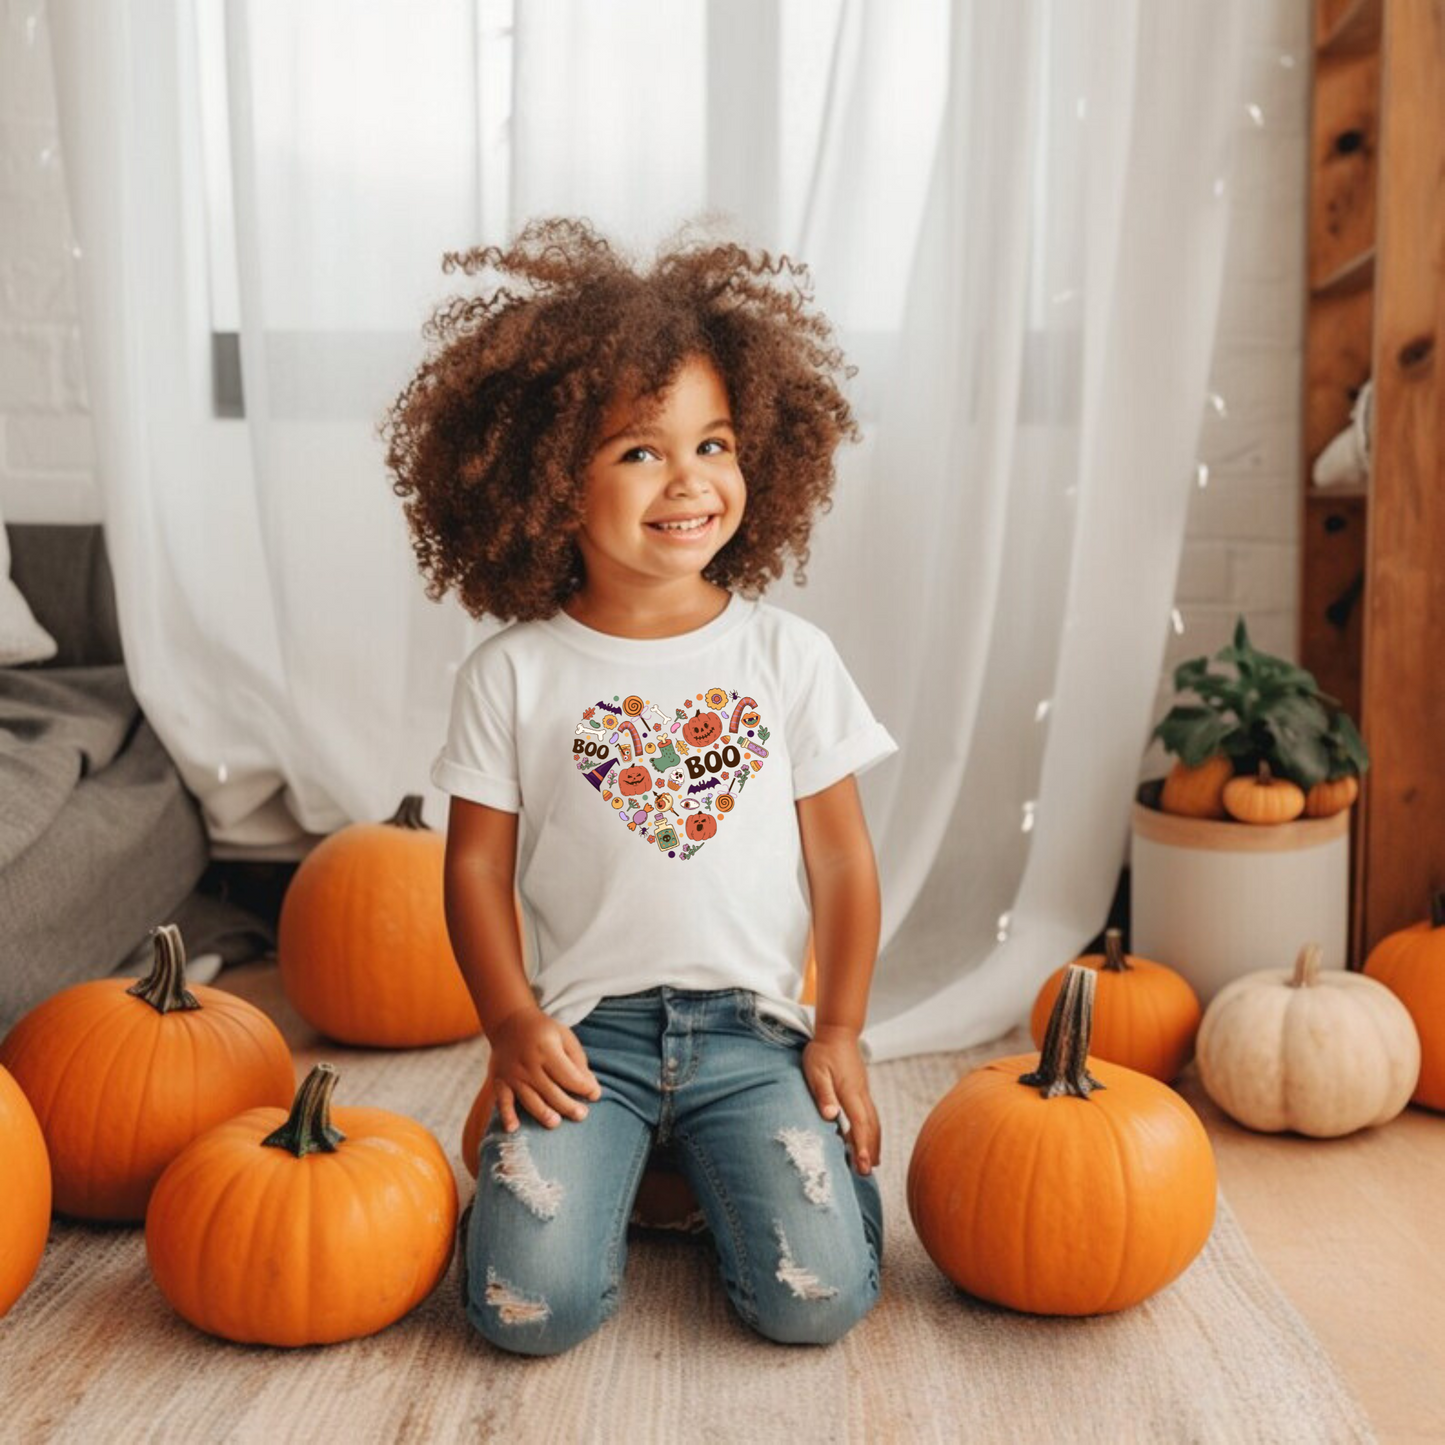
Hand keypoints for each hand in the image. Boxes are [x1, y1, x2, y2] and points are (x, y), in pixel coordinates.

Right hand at [488, 1007, 602, 1130]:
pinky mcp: (499, 1081)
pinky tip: (513, 1128)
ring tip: (556, 1123)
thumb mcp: (565, 1037)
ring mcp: (512, 1074)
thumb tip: (590, 1086)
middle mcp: (529, 1064)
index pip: (569, 1076)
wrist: (509, 1021)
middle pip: (552, 1092)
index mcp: (547, 1049)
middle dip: (569, 1106)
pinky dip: (506, 1115)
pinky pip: (502, 1100)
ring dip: (544, 1114)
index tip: (595, 1094)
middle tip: (582, 1115)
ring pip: (530, 1100)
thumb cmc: (543, 1031)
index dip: (585, 1087)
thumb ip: (578, 1061)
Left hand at [803, 1026, 880, 1174]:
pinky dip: (871, 1130)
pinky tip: (865, 1138)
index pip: (860, 1124)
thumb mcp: (816, 1072)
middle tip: (868, 1173)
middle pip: (871, 1127)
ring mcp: (863, 1092)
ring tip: (872, 1162)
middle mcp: (861, 1095)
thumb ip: (823, 1094)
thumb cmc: (822, 1052)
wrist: (837, 1032)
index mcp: (850, 1092)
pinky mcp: (861, 1089)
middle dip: (872, 1150)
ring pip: (874, 1121)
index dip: (863, 1146)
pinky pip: (870, 1114)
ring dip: (874, 1142)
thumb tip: (831, 1116)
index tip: (864, 1165)